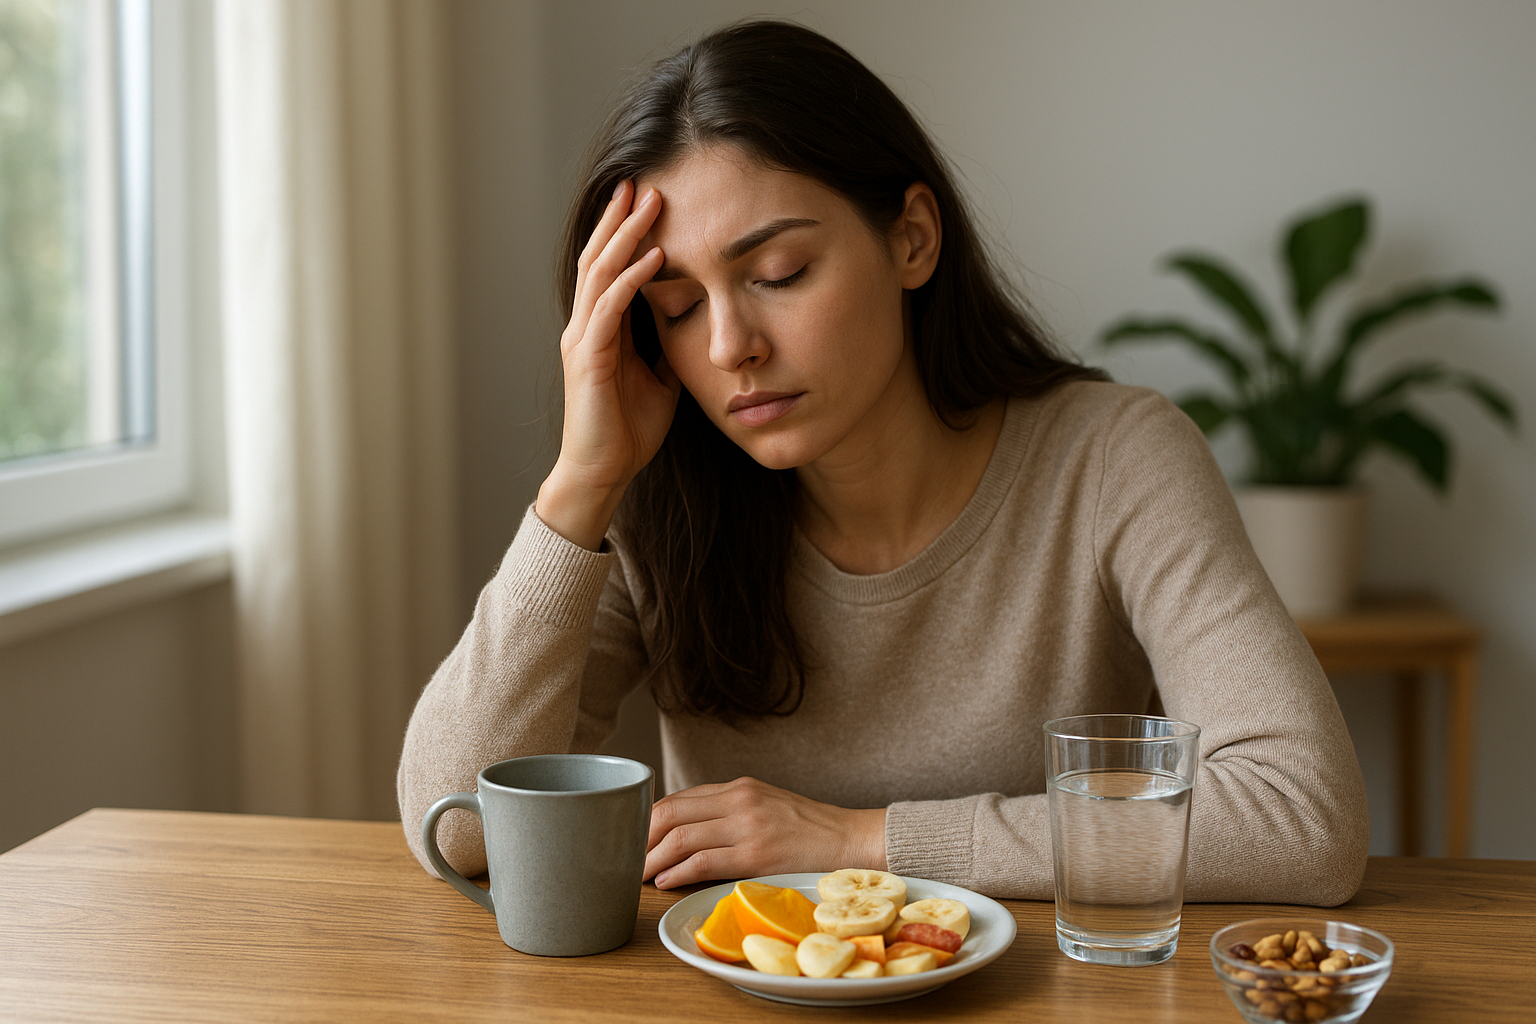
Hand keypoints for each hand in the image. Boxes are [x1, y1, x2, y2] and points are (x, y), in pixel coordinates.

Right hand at [538, 181, 680, 549]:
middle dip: (621, 220)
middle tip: (644, 182)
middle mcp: (585, 327)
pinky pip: (610, 308)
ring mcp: (583, 340)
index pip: (609, 268)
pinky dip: (632, 279)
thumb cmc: (629, 432)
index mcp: (600, 330)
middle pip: (599, 257)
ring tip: (649, 204)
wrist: (604, 472)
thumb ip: (667, 350)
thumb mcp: (660, 380)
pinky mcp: (590, 358)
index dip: (625, 233)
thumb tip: (693, 328)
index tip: (648, 201)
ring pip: (602, 272)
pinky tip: (654, 257)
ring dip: (626, 236)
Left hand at [643, 777, 887, 888]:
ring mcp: (748, 825)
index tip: (631, 842)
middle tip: (623, 861)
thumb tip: (686, 834)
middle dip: (640, 839)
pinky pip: (703, 860)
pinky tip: (664, 882)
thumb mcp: (767, 807)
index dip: (646, 821)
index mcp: (740, 788)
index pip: (677, 799)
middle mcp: (740, 800)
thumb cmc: (811, 830)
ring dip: (651, 858)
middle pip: (670, 813)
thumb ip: (730, 814)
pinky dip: (676, 872)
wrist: (854, 839)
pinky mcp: (757, 853)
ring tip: (636, 876)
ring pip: (680, 836)